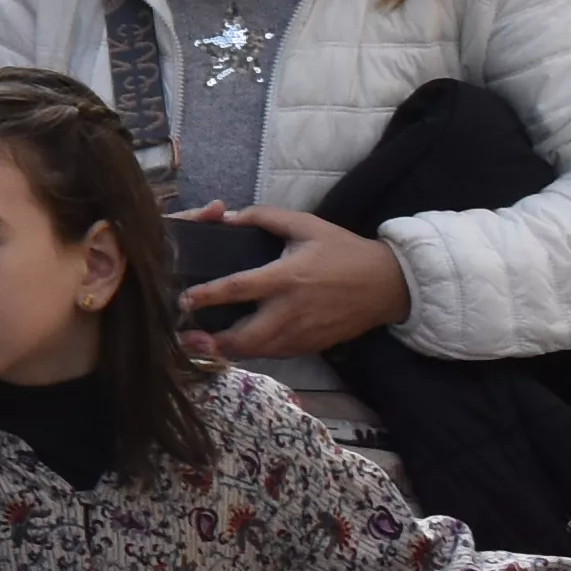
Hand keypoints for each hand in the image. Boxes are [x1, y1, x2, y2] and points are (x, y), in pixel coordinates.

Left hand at [174, 207, 417, 356]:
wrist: (387, 285)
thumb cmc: (343, 251)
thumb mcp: (307, 225)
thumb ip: (265, 217)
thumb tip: (228, 216)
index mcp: (286, 278)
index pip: (238, 289)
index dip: (207, 296)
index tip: (183, 301)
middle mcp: (291, 312)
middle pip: (243, 338)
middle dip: (212, 342)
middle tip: (187, 337)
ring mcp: (302, 334)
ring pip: (257, 353)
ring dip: (229, 350)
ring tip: (205, 343)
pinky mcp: (310, 346)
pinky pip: (274, 355)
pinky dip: (254, 352)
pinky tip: (239, 343)